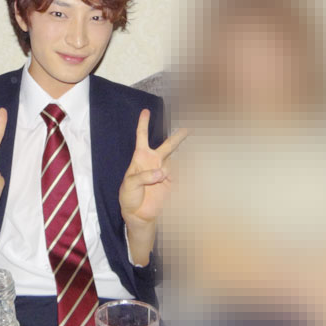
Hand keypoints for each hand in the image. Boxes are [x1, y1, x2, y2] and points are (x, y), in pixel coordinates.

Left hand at [119, 109, 187, 227]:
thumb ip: (143, 177)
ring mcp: (165, 172)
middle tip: (189, 128)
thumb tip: (162, 173)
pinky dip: (190, 172)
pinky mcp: (172, 184)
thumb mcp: (129, 184)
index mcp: (140, 158)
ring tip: (197, 150)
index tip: (146, 111)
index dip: (143, 124)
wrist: (137, 215)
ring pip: (178, 159)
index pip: (142, 137)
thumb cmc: (129, 197)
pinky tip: (197, 167)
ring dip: (188, 154)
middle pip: (168, 145)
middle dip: (178, 136)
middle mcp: (154, 162)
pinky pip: (183, 176)